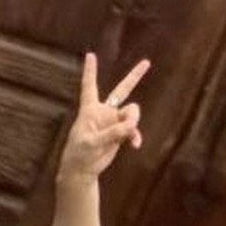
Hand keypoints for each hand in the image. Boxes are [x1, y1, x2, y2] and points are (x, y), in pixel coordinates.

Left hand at [57, 51, 146, 183]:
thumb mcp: (92, 143)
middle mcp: (103, 112)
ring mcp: (113, 122)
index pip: (90, 86)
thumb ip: (113, 132)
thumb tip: (132, 125)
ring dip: (133, 123)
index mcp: (89, 110)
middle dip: (134, 76)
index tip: (90, 55)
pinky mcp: (120, 133)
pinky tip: (135, 145)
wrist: (82, 170)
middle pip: (122, 90)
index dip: (90, 71)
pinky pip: (134, 130)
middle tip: (146, 62)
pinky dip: (135, 136)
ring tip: (128, 135)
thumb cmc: (79, 154)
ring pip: (132, 114)